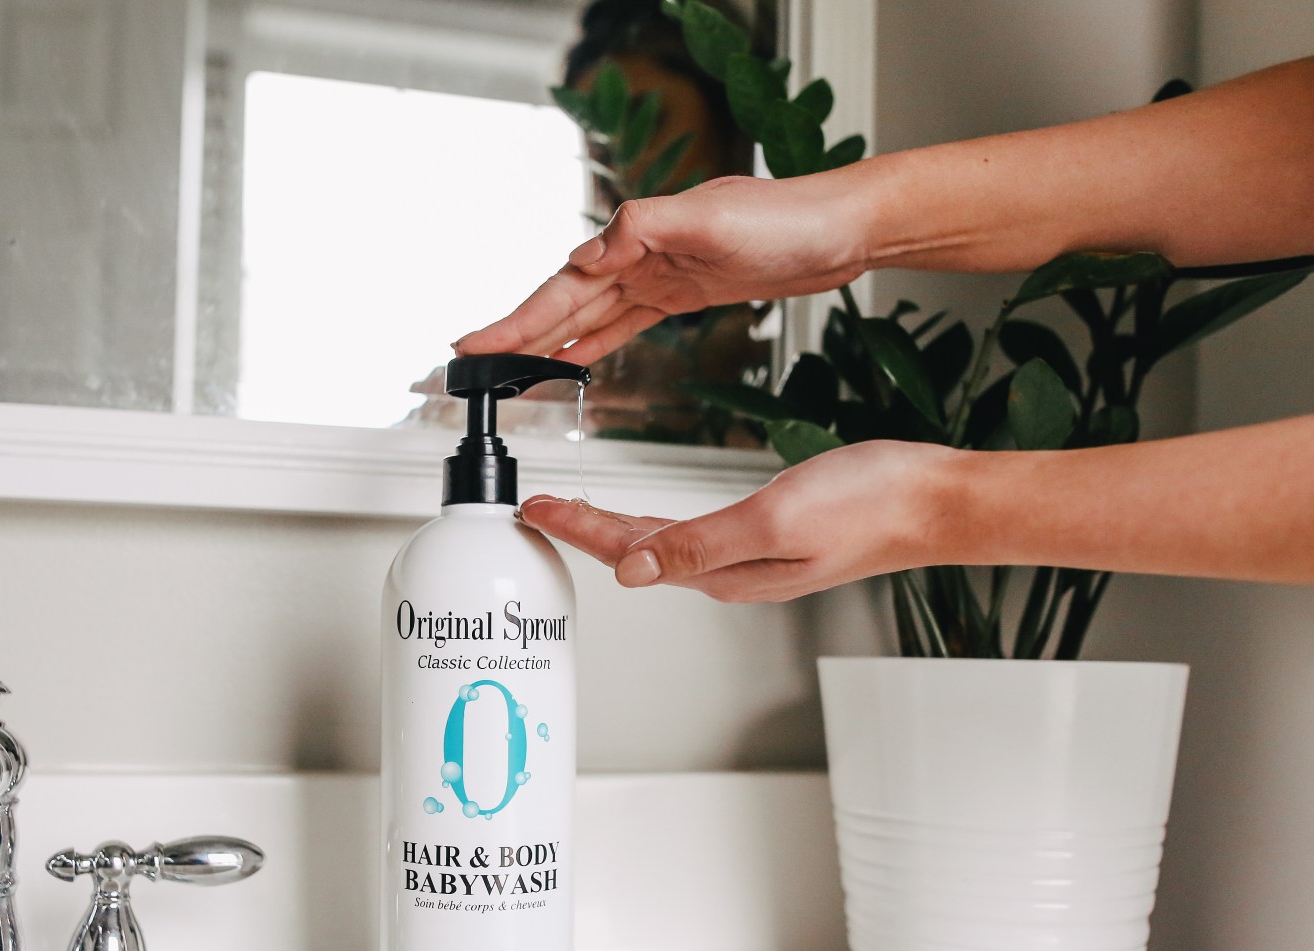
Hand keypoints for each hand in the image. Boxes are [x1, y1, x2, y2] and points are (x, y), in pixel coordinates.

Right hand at [455, 173, 871, 364]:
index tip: (476, 343)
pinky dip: (591, 341)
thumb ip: (645, 228)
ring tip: (508, 370)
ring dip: (546, 342)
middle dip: (516, 335)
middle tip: (473, 366)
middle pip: (564, 303)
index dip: (517, 318)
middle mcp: (641, 254)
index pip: (562, 284)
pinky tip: (571, 358)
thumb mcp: (710, 218)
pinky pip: (622, 322)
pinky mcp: (682, 292)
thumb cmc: (787, 217)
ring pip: (586, 315)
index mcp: (637, 236)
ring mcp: (659, 275)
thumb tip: (590, 251)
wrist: (840, 229)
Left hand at [520, 441, 956, 601]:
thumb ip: (701, 544)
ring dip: (615, 529)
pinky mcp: (771, 537)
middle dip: (583, 532)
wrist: (935, 502)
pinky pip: (695, 535)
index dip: (578, 529)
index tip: (536, 509)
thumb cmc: (871, 505)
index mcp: (725, 570)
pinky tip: (650, 519)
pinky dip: (658, 523)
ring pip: (663, 544)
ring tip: (575, 513)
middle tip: (539, 510)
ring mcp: (752, 557)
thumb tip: (632, 570)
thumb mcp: (775, 519)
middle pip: (637, 552)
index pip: (630, 552)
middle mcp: (732, 570)